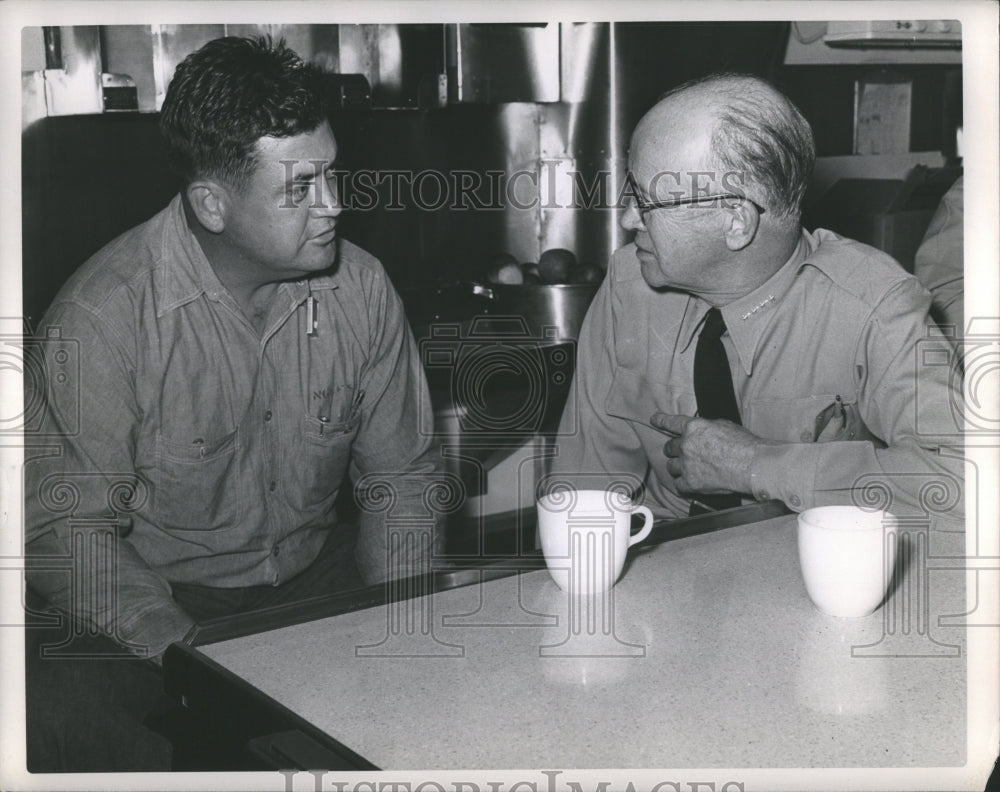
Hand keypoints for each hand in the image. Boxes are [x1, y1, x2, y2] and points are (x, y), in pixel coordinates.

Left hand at [650, 413, 768, 494]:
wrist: (751, 465)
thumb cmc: (743, 444)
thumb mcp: (723, 425)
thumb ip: (706, 427)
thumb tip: (701, 431)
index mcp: (693, 428)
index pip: (671, 422)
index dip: (660, 420)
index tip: (654, 419)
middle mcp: (686, 445)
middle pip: (669, 447)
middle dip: (675, 450)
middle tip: (686, 454)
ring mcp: (686, 464)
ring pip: (671, 466)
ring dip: (678, 467)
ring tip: (692, 469)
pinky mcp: (690, 482)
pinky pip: (678, 484)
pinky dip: (684, 484)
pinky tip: (692, 483)